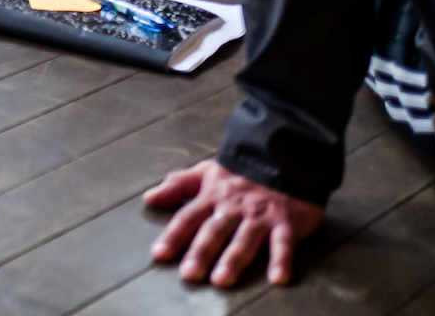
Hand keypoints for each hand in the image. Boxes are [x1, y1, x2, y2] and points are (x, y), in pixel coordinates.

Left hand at [143, 159, 323, 287]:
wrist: (281, 154)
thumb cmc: (240, 171)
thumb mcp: (206, 171)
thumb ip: (177, 185)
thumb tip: (148, 199)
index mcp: (212, 195)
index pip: (188, 217)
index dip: (173, 236)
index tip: (159, 255)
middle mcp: (233, 206)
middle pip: (214, 230)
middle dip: (201, 251)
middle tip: (189, 273)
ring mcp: (259, 215)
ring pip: (244, 238)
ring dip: (233, 258)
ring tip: (221, 279)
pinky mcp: (285, 221)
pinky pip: (284, 242)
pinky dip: (282, 259)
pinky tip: (277, 278)